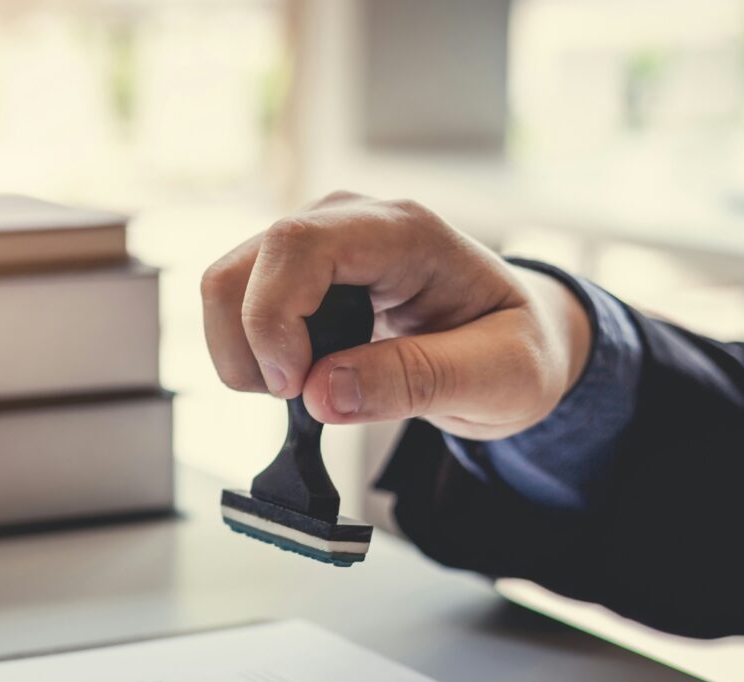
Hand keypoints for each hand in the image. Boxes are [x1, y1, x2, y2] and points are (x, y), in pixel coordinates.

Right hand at [200, 192, 592, 439]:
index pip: (297, 245)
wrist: (517, 340)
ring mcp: (314, 242)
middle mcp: (349, 221)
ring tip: (302, 390)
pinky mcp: (293, 272)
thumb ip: (416, 380)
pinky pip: (236, 304)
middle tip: (299, 398)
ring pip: (226, 284)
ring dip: (243, 353)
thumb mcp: (500, 379)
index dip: (272, 318)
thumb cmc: (516, 350)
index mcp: (405, 232)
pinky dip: (248, 353)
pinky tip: (297, 376)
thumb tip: (320, 392)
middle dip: (249, 347)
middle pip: (243, 267)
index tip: (295, 387)